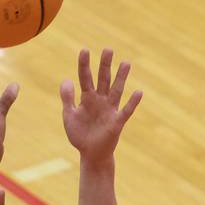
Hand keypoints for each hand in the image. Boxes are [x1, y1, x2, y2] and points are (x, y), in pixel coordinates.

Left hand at [60, 48, 142, 163]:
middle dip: (105, 65)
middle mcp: (100, 100)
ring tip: (126, 63)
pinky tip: (138, 92)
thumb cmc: (80, 134)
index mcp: (87, 98)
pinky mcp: (116, 122)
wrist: (90, 154)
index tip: (84, 50)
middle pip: (103, 80)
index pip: (85, 78)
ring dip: (121, 78)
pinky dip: (132, 102)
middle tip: (108, 49)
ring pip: (116, 90)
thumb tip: (66, 79)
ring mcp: (110, 110)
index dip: (84, 65)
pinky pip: (126, 111)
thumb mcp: (69, 115)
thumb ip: (67, 98)